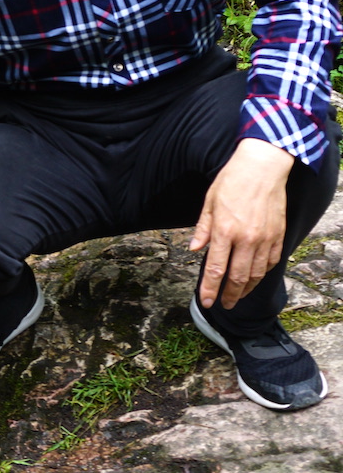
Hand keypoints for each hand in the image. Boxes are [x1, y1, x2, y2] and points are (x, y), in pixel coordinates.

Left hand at [191, 138, 292, 309]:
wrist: (263, 167)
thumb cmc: (232, 181)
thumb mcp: (209, 202)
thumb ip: (203, 229)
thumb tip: (193, 249)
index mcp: (225, 231)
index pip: (215, 269)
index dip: (210, 289)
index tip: (206, 302)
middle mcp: (246, 239)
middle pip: (238, 278)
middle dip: (229, 295)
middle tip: (223, 305)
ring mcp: (265, 239)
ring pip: (256, 274)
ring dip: (246, 289)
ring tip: (238, 296)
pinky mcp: (278, 236)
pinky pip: (271, 262)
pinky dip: (262, 273)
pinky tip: (255, 277)